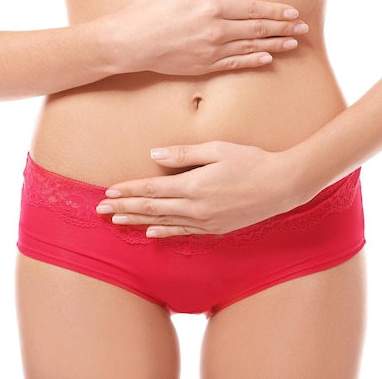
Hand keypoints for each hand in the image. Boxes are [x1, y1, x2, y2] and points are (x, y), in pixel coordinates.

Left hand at [96, 141, 302, 237]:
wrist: (281, 186)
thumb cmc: (251, 161)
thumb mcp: (218, 149)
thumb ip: (185, 153)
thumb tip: (155, 155)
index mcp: (193, 184)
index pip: (151, 189)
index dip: (128, 190)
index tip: (108, 192)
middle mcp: (195, 206)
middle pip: (151, 208)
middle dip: (123, 208)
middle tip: (100, 211)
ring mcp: (205, 221)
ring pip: (163, 222)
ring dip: (137, 221)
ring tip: (116, 222)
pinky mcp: (215, 229)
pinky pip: (183, 232)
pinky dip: (164, 233)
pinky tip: (150, 233)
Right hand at [104, 0, 308, 74]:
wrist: (130, 42)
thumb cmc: (151, 10)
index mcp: (212, 6)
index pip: (254, 9)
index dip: (276, 11)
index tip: (293, 12)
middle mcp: (217, 29)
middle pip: (258, 29)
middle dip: (284, 28)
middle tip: (303, 28)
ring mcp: (212, 51)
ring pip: (252, 48)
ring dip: (276, 45)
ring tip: (293, 44)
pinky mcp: (204, 67)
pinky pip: (236, 65)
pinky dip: (254, 62)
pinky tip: (268, 59)